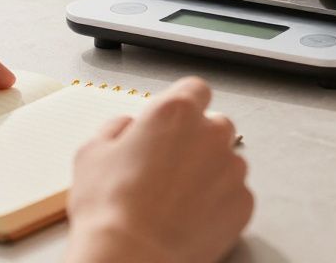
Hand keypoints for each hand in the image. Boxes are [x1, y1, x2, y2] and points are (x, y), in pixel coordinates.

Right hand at [65, 77, 252, 262]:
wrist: (131, 256)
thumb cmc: (110, 209)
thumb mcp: (92, 153)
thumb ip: (117, 129)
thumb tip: (127, 128)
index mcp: (175, 112)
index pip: (195, 89)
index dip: (183, 104)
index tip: (175, 119)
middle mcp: (210, 134)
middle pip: (214, 124)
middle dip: (196, 139)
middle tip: (169, 165)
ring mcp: (231, 169)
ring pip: (226, 160)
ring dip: (209, 171)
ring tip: (176, 198)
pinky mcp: (243, 203)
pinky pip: (234, 193)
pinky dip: (219, 202)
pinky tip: (190, 216)